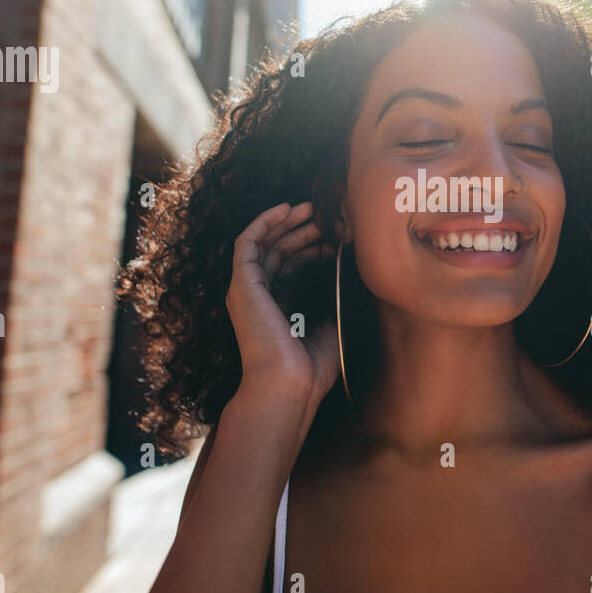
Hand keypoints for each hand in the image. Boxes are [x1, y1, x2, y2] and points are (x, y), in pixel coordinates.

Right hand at [225, 201, 341, 419]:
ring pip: (264, 242)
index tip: (338, 238)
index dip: (312, 248)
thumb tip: (349, 270)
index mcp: (278, 306)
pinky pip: (247, 242)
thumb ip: (332, 297)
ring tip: (311, 208)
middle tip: (326, 215)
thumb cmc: (310, 366)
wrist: (289, 384)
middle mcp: (260, 295)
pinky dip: (264, 222)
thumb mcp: (330, 323)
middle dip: (301, 229)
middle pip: (278, 250)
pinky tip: (285, 209)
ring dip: (287, 222)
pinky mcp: (242, 283)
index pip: (291, 266)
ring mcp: (248, 288)